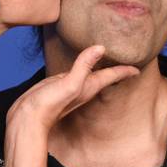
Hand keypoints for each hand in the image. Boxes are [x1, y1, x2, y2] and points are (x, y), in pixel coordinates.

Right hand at [7, 45, 138, 129]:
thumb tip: (101, 47)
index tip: (138, 67)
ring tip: (108, 59)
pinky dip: (81, 66)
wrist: (27, 119)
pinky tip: (79, 64)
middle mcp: (82, 86)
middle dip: (116, 68)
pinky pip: (75, 72)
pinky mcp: (57, 85)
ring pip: (90, 74)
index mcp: (89, 86)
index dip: (126, 71)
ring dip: (100, 67)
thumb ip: (83, 66)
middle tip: (128, 61)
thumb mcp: (69, 83)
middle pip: (105, 75)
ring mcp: (70, 86)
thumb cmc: (48, 105)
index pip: (112, 76)